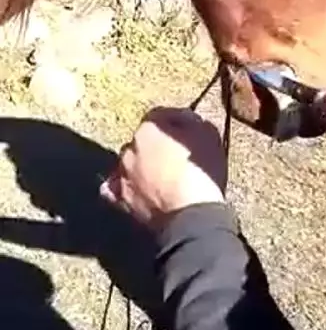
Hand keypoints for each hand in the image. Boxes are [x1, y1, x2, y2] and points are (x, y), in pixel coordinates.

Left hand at [100, 107, 225, 226]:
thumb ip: (194, 122)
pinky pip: (113, 189)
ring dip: (141, 166)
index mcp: (148, 129)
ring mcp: (122, 176)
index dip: (177, 121)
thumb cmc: (200, 173)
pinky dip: (123, 186)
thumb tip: (187, 120)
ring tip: (160, 176)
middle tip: (177, 155)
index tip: (190, 129)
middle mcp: (129, 149)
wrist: (190, 214)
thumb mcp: (208, 136)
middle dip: (157, 145)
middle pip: (143, 140)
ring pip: (128, 164)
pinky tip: (136, 189)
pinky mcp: (121, 200)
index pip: (160, 116)